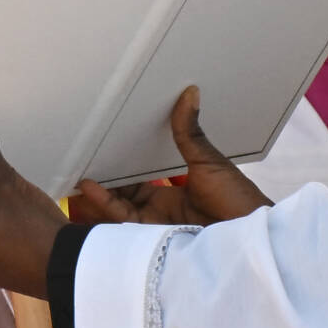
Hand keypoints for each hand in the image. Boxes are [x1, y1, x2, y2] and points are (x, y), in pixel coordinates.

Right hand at [73, 86, 270, 225]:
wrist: (248, 235)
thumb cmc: (236, 199)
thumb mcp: (209, 161)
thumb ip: (189, 132)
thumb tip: (190, 93)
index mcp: (178, 191)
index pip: (142, 180)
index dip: (122, 166)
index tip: (105, 147)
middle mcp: (164, 208)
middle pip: (125, 193)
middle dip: (104, 179)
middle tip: (84, 160)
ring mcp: (157, 223)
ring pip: (118, 206)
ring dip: (99, 191)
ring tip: (79, 173)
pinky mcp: (152, 235)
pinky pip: (122, 219)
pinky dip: (104, 204)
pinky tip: (90, 188)